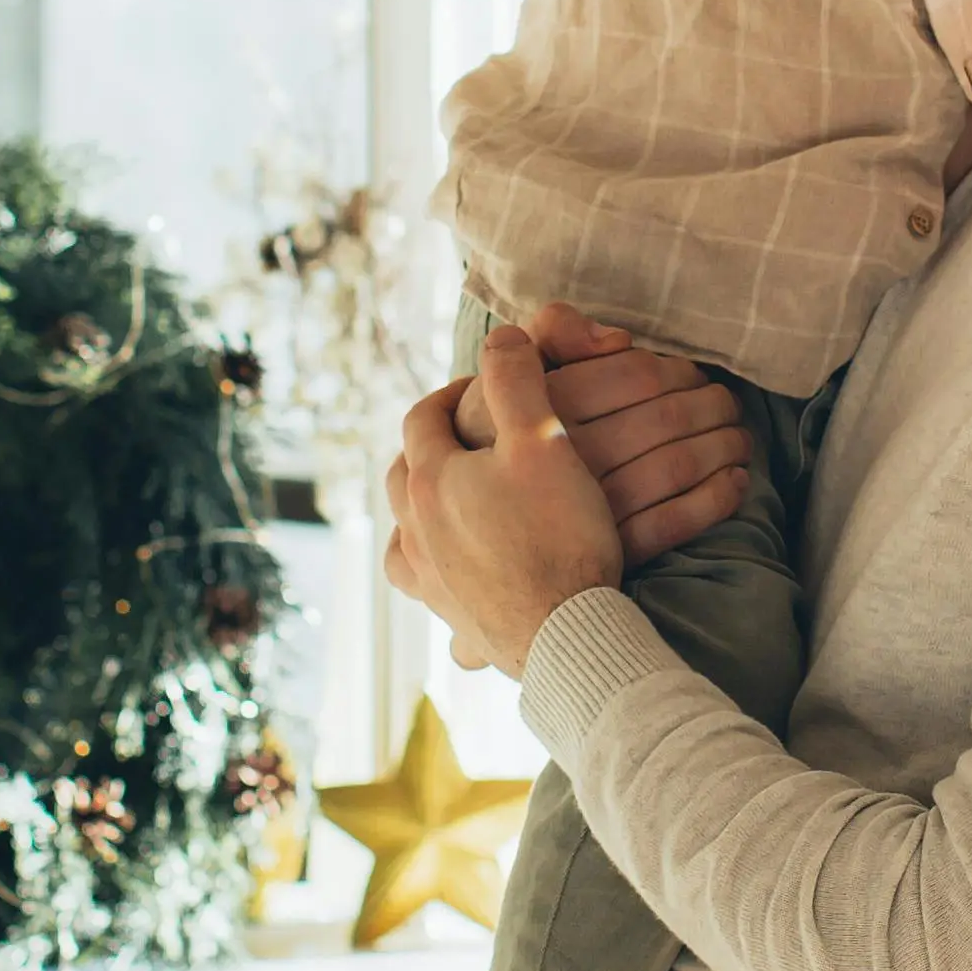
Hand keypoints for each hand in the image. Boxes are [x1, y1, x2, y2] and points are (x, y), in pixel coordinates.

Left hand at [384, 325, 630, 671]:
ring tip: (453, 497)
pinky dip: (429, 562)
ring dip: (425, 504)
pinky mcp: (447, 615)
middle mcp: (415, 528)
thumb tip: (502, 337)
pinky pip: (421, 581)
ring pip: (405, 528)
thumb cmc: (558, 534)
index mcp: (430, 479)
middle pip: (405, 472)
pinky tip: (448, 565)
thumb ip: (518, 380)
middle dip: (431, 446)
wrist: (565, 633)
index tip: (481, 388)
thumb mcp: (543, 439)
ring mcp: (426, 577)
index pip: (423, 417)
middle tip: (467, 436)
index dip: (451, 394)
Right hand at [510, 302, 752, 571]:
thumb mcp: (512, 373)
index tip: (694, 375)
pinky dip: (715, 500)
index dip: (677, 370)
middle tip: (728, 406)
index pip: (635, 374)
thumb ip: (554, 332)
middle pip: (665, 418)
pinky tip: (735, 483)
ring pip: (677, 466)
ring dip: (723, 447)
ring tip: (739, 439)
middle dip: (712, 407)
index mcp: (542, 405)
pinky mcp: (606, 552)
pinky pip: (674, 523)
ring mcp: (586, 511)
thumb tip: (618, 340)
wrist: (486, 532)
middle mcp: (563, 458)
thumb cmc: (504, 438)